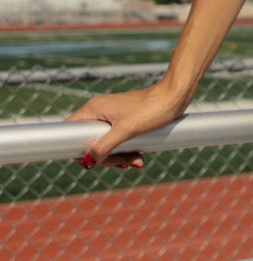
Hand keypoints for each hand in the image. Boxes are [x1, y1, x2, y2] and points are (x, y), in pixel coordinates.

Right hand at [66, 83, 185, 168]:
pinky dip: (126, 151)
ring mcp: (112, 116)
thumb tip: (86, 162)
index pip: (70, 131)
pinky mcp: (124, 120)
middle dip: (105, 158)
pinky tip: (138, 157)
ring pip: (105, 143)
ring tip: (137, 162)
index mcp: (94, 109)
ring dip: (119, 157)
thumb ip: (104, 147)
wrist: (175, 96)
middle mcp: (99, 111)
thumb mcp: (126, 131)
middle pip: (89, 141)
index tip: (93, 162)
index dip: (77, 149)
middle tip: (124, 164)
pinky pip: (117, 140)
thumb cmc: (152, 110)